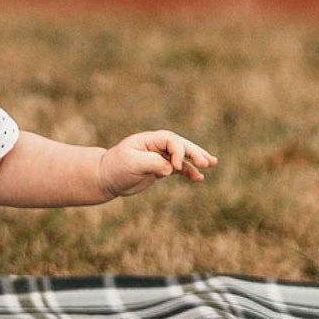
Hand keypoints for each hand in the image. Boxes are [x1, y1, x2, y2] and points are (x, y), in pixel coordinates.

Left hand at [99, 132, 215, 198]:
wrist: (106, 177)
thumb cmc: (116, 168)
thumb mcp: (131, 163)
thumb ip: (151, 163)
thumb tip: (170, 168)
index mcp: (148, 140)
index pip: (170, 140)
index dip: (177, 152)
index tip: (175, 167)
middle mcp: (156, 146)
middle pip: (180, 145)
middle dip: (195, 152)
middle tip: (208, 162)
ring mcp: (159, 157)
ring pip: (182, 156)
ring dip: (197, 159)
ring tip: (212, 163)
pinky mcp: (160, 168)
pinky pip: (179, 168)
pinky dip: (189, 171)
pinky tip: (199, 178)